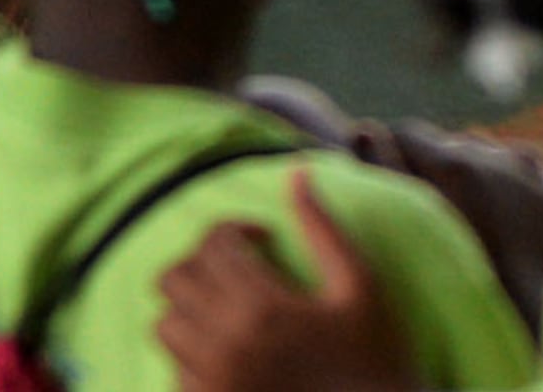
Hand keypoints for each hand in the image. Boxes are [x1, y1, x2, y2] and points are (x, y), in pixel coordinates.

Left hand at [156, 168, 415, 391]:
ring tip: (233, 307)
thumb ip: (322, 228)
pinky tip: (232, 349)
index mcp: (263, 308)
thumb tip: (297, 172)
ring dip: (193, 306)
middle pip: (176, 279)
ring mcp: (212, 385)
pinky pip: (175, 370)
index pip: (213, 244)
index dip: (234, 228)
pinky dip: (192, 351)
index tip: (262, 238)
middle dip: (205, 261)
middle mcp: (225, 347)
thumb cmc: (376, 357)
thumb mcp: (360, 286)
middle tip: (241, 266)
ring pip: (166, 325)